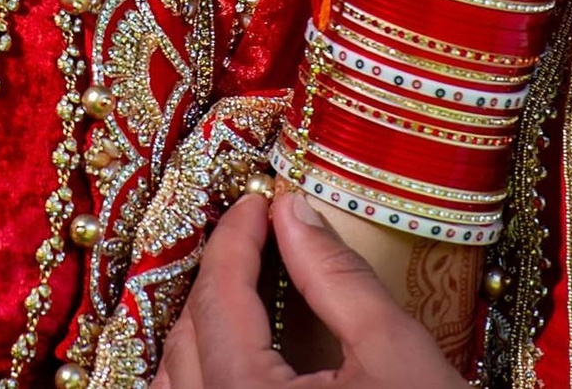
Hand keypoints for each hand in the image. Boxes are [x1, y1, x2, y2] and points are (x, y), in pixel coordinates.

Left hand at [155, 195, 465, 388]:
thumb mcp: (395, 351)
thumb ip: (335, 277)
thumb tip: (294, 214)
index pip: (219, 296)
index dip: (236, 238)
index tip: (258, 201)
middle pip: (188, 335)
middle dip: (219, 278)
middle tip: (256, 237)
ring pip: (175, 381)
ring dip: (200, 329)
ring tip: (243, 290)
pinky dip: (201, 377)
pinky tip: (236, 357)